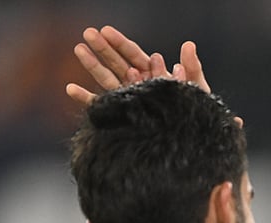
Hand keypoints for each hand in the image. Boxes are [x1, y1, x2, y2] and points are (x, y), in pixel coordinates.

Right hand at [65, 26, 210, 105]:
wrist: (194, 143)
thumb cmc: (199, 116)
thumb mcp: (198, 90)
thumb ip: (191, 68)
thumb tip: (188, 44)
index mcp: (154, 75)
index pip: (134, 54)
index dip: (120, 43)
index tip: (106, 31)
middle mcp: (139, 86)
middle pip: (117, 63)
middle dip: (103, 48)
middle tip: (88, 33)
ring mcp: (130, 101)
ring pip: (107, 79)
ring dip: (92, 65)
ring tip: (78, 49)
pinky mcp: (123, 116)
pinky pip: (102, 107)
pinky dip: (86, 98)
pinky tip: (71, 89)